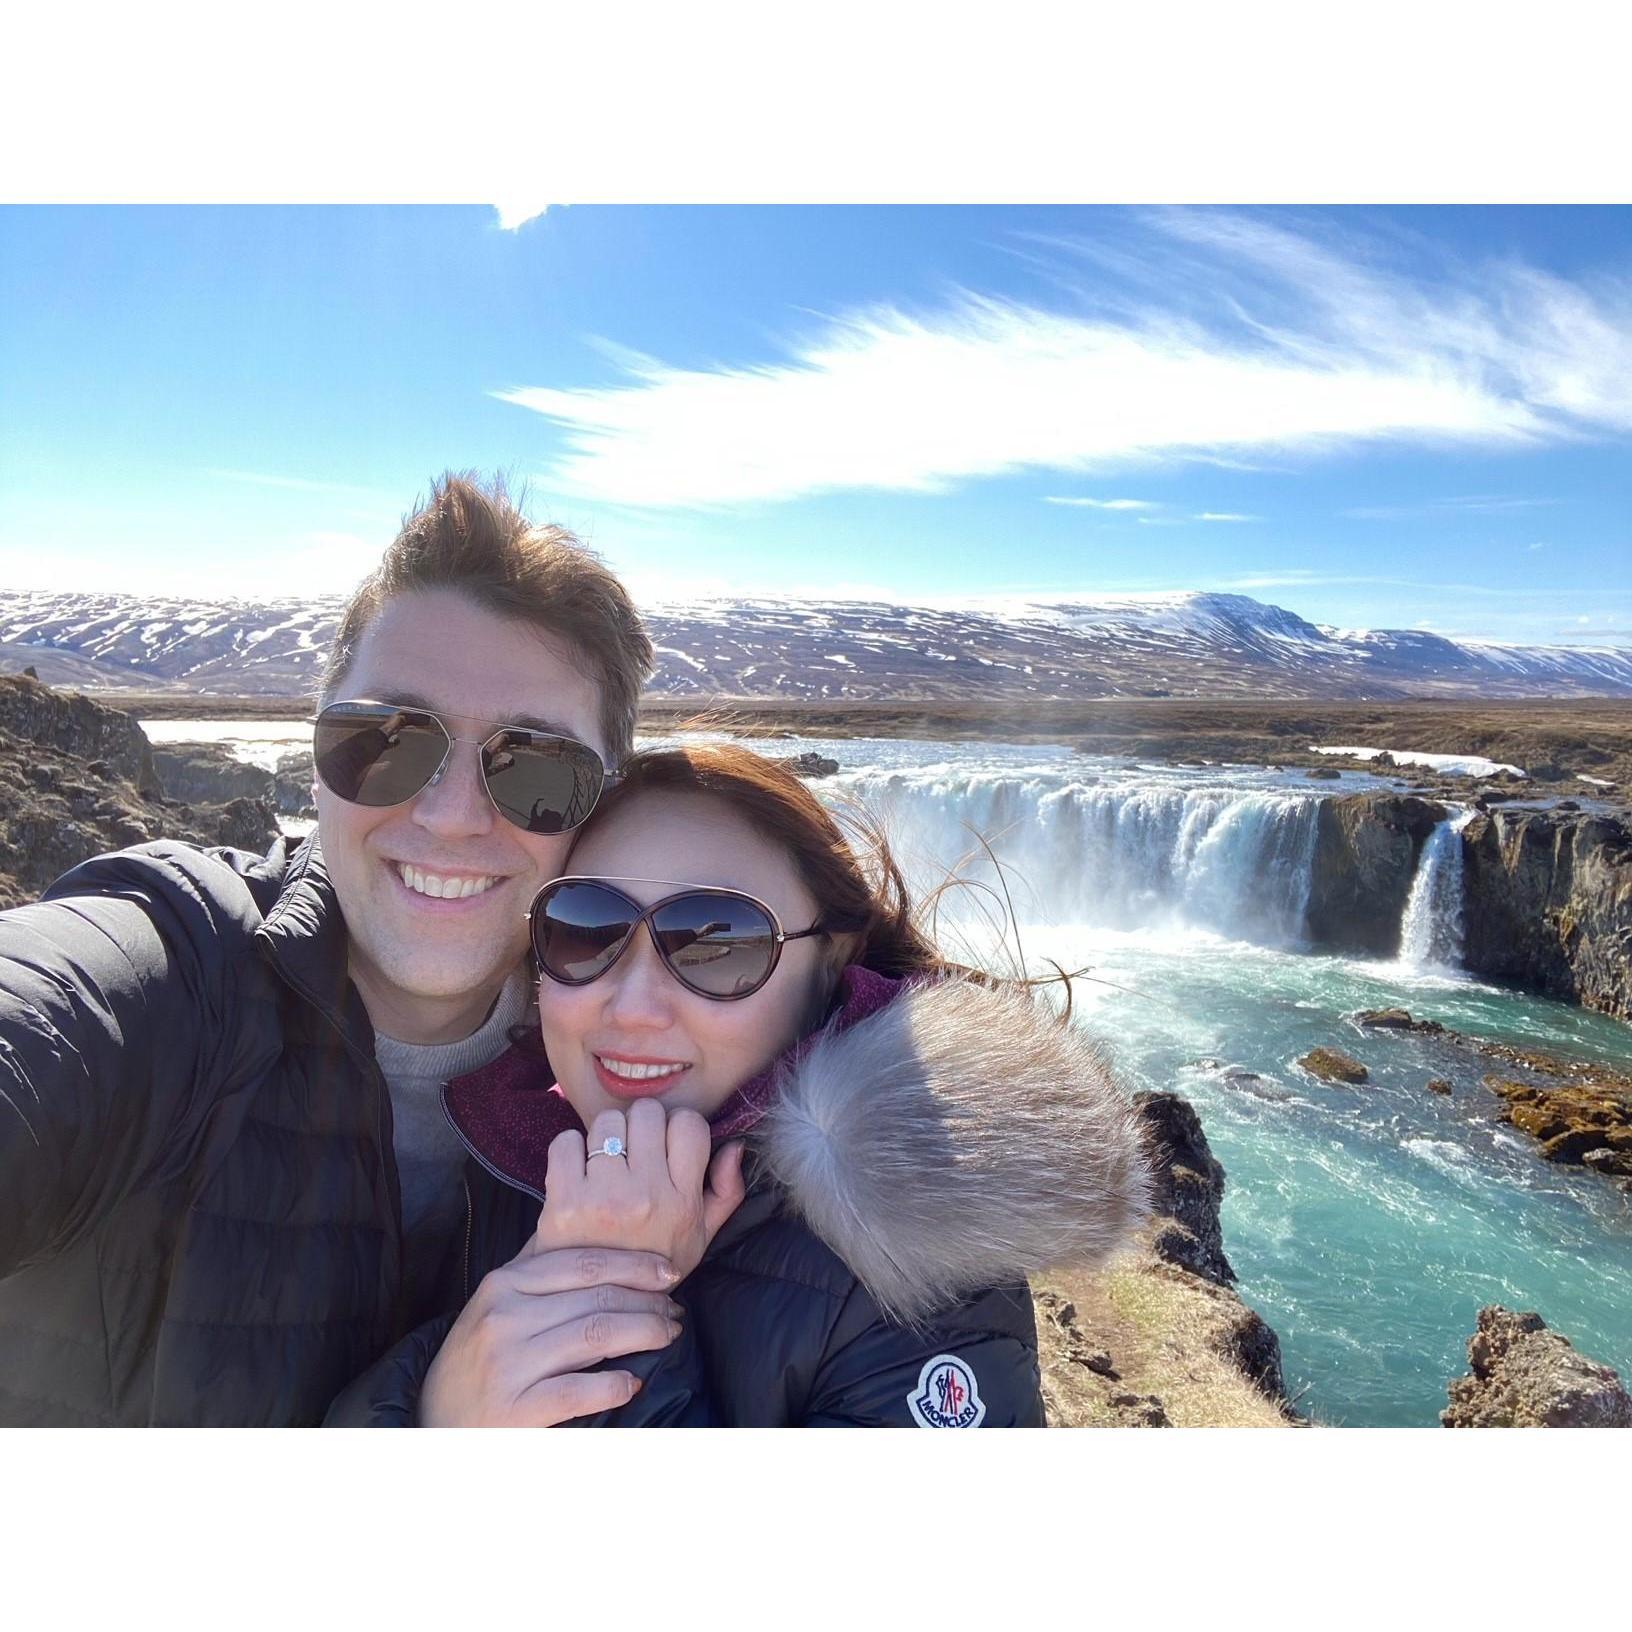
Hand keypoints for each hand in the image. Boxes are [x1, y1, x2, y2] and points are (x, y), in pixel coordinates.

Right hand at [419, 1245, 682, 1427]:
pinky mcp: (513, 1411)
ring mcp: (507, 1364)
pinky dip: (613, 1384)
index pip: (584, 1262)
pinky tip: (632, 1382)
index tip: (670, 1272)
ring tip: (667, 1337)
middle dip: (648, 1303)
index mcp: (505, 1283)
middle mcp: (504, 1316)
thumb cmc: (475, 1360)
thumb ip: (538, 1270)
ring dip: (644, 1334)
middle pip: (598, 1297)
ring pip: (596, 1335)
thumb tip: (590, 1230)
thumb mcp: (496, 1304)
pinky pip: (578, 1391)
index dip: (635, 1264)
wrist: (428, 1424)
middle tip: (675, 1312)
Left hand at [534, 1099, 746, 1282]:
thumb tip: (735, 1144)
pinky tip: (577, 1172)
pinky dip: (569, 1150)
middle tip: (633, 1151)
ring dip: (605, 1136)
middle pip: (647, 1113)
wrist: (593, 1310)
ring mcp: (603, 1199)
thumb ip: (727, 1191)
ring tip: (605, 1163)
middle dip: (641, 1126)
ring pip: (607, 1122)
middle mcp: (646, 1198)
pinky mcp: (564, 1203)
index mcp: (683, 1203)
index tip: (667, 1145)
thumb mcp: (701, 1238)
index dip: (677, 1127)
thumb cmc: (650, 1269)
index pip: (689, 1123)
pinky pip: (566, 1141)